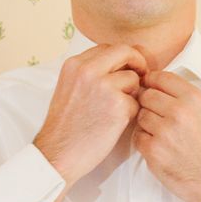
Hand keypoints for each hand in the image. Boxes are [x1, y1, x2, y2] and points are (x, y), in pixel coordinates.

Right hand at [34, 43, 147, 185]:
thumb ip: (90, 73)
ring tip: (115, 110)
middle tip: (142, 74)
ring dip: (132, 94)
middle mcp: (88, 70)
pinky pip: (136, 103)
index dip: (122, 56)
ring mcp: (104, 87)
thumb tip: (121, 63)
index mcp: (75, 64)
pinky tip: (114, 124)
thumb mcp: (69, 87)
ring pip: (134, 79)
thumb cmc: (64, 126)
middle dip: (138, 62)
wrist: (57, 154)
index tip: (128, 66)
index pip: (108, 47)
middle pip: (125, 52)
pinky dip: (131, 114)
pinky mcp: (118, 106)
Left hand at [132, 69, 200, 201]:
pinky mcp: (154, 151)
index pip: (162, 77)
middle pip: (146, 95)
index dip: (152, 81)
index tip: (149, 84)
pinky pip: (137, 137)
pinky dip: (144, 142)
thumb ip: (183, 98)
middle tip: (156, 115)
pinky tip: (159, 147)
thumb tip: (155, 86)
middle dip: (147, 104)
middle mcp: (179, 111)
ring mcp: (164, 131)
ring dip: (146, 124)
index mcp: (194, 98)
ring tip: (161, 135)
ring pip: (140, 116)